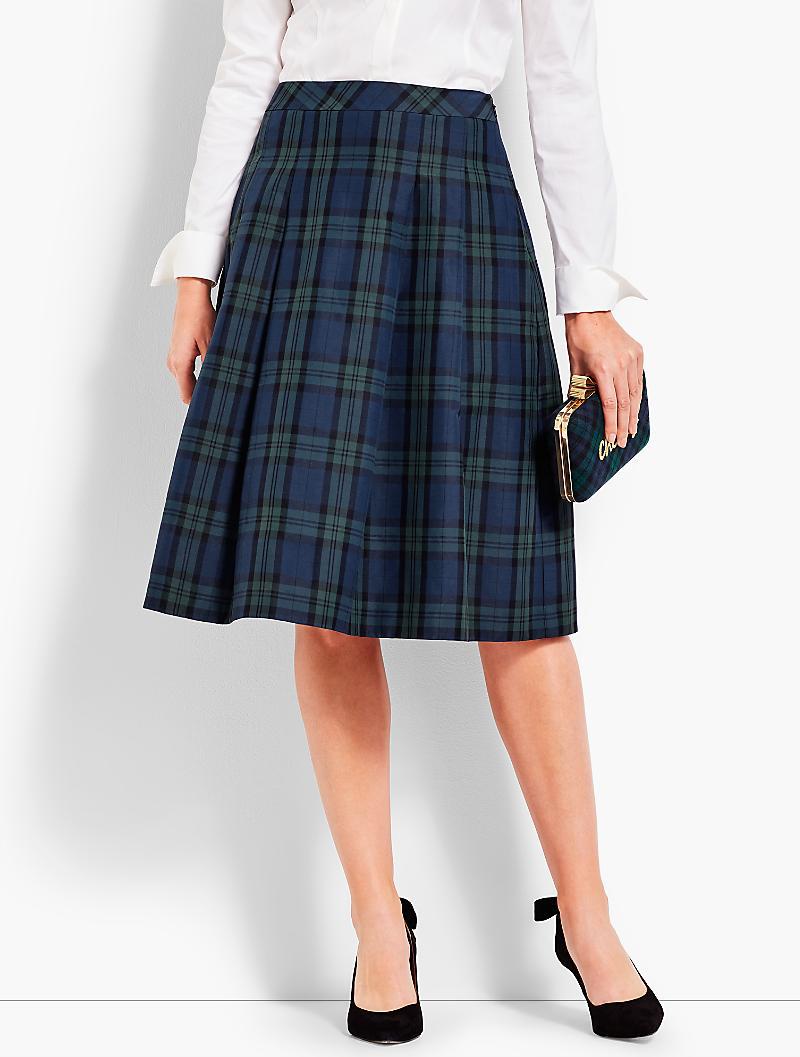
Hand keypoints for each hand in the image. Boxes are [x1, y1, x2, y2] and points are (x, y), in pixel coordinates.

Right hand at [167, 277, 215, 403]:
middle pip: (186, 389)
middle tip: (221, 395)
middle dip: (201, 393)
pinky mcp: (176, 350)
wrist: (190, 296)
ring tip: (217, 381)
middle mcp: (172, 362)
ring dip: (199, 382)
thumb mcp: (212, 344)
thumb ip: (212, 367)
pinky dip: (195, 373)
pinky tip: (209, 369)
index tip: (213, 408)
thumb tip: (218, 385)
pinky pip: (185, 369)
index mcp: (180, 362)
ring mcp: (173, 356)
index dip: (200, 403)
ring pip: (186, 379)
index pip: (187, 394)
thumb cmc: (201, 317)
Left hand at [564, 311, 642, 448]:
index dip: (612, 424)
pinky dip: (637, 395)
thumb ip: (581, 389)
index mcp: (603, 369)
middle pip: (626, 402)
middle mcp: (620, 365)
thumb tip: (581, 409)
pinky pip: (639, 379)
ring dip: (634, 413)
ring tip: (632, 429)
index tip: (611, 438)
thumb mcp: (575, 367)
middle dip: (625, 425)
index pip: (610, 405)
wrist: (591, 313)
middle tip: (624, 441)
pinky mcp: (638, 353)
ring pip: (635, 393)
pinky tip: (636, 408)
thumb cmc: (580, 339)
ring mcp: (631, 358)